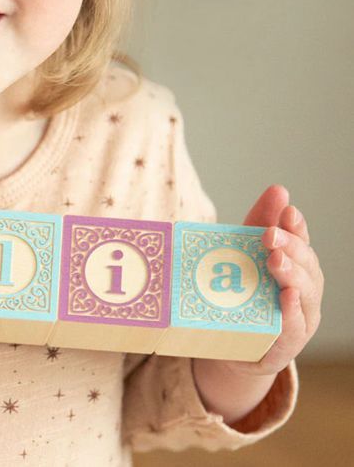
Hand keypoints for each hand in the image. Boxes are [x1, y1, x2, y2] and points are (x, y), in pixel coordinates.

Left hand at [218, 184, 323, 376]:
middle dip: (291, 248)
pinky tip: (286, 297)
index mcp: (295, 269)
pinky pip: (293, 330)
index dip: (297, 228)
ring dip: (292, 276)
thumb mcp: (245, 257)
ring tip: (277, 260)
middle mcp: (304, 293)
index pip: (302, 244)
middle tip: (271, 236)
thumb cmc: (244, 297)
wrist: (231, 348)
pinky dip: (291, 313)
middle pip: (306, 267)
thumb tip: (278, 189)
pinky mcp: (285, 347)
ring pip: (305, 295)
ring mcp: (299, 321)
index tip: (287, 211)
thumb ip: (258, 224)